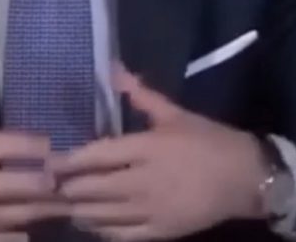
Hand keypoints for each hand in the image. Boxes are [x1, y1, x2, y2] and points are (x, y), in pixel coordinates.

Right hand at [0, 55, 66, 240]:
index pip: (5, 148)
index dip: (33, 146)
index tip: (53, 145)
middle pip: (17, 188)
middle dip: (47, 184)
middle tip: (69, 179)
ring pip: (10, 220)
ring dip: (37, 213)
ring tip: (61, 207)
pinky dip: (12, 239)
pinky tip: (27, 234)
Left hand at [50, 64, 268, 239]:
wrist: (246, 178)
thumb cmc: (209, 141)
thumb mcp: (176, 114)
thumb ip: (142, 96)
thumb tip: (114, 70)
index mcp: (148, 148)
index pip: (99, 155)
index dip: (70, 160)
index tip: (51, 161)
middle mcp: (145, 181)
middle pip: (94, 188)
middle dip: (68, 188)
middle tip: (49, 184)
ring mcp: (152, 210)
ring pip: (103, 215)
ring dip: (80, 210)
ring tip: (65, 203)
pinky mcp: (161, 231)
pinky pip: (122, 235)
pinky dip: (101, 230)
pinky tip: (91, 223)